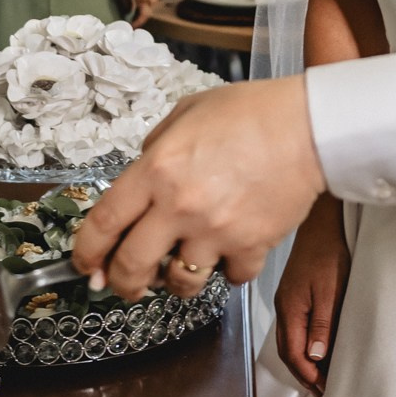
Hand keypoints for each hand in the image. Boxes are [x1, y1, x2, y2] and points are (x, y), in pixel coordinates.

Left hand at [71, 78, 326, 301]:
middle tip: (125, 284)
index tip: (87, 265)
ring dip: (176, 281)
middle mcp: (179, 206)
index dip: (86, 253)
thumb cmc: (252, 112)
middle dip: (122, 283)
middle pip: (131, 267)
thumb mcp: (189, 112)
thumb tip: (143, 168)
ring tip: (183, 267)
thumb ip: (157, 144)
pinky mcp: (250, 247)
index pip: (103, 223)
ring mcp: (215, 231)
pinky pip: (230, 277)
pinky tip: (232, 253)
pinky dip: (229, 270)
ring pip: (179, 283)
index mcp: (156, 170)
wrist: (309, 126)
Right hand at [274, 195, 350, 394]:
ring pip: (288, 341)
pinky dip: (301, 344)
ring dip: (301, 361)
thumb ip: (322, 325)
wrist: (321, 224)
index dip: (308, 374)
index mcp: (290, 309)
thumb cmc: (327, 253)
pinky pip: (292, 328)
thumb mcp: (330, 291)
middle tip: (321, 389)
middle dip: (302, 373)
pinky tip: (313, 348)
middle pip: (287, 351)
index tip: (324, 388)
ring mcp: (285, 301)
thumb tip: (315, 357)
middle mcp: (283, 308)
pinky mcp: (292, 294)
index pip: (294, 353)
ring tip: (319, 375)